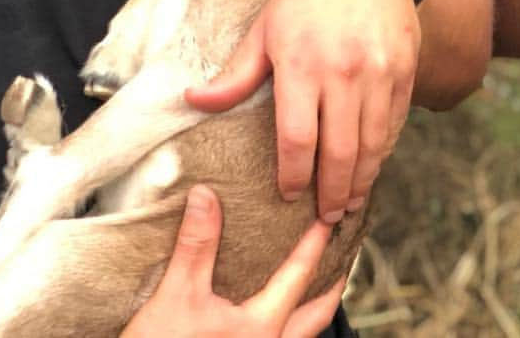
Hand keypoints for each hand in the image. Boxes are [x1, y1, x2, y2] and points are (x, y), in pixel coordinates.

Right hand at [120, 185, 345, 335]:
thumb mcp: (175, 297)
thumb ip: (195, 246)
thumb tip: (206, 195)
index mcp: (261, 328)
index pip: (299, 277)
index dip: (315, 245)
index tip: (330, 219)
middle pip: (317, 316)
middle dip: (333, 285)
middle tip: (343, 256)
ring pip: (300, 333)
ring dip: (310, 306)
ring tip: (314, 280)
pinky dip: (286, 321)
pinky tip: (272, 308)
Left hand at [186, 0, 420, 220]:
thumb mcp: (266, 26)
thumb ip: (236, 74)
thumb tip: (193, 101)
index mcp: (303, 65)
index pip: (297, 140)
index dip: (292, 176)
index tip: (288, 194)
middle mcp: (345, 73)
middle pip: (339, 152)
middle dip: (331, 194)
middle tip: (325, 217)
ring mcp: (380, 73)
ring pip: (372, 144)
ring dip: (361, 180)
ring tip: (350, 201)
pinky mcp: (405, 70)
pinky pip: (395, 123)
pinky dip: (384, 150)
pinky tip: (372, 163)